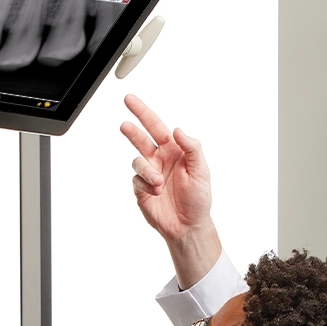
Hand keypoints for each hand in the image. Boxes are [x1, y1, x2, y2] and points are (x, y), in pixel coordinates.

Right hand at [121, 94, 221, 288]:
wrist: (189, 225)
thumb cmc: (198, 199)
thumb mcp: (201, 172)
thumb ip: (192, 149)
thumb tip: (178, 130)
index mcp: (175, 151)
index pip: (157, 128)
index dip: (143, 113)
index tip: (129, 100)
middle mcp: (160, 159)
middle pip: (141, 138)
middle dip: (132, 129)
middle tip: (125, 124)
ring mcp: (149, 173)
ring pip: (138, 161)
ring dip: (147, 171)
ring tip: (159, 183)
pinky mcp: (141, 188)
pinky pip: (137, 180)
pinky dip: (146, 185)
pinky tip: (156, 192)